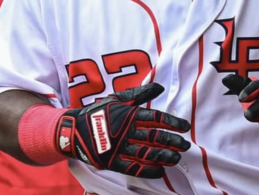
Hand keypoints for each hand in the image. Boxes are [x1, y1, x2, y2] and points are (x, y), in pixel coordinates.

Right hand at [57, 83, 190, 178]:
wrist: (73, 130)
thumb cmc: (98, 112)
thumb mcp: (117, 98)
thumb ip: (139, 94)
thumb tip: (160, 87)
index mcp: (128, 114)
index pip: (155, 117)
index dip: (172, 122)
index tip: (184, 126)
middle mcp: (125, 131)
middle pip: (154, 136)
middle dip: (172, 141)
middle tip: (185, 145)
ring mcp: (118, 147)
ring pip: (146, 153)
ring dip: (163, 156)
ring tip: (175, 158)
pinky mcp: (112, 161)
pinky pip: (132, 168)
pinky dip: (147, 170)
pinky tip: (160, 171)